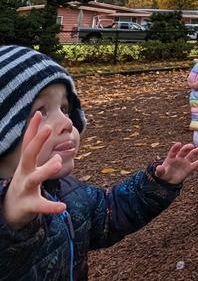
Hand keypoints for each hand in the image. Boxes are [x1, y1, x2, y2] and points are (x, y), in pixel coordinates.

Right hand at [2, 112, 67, 228]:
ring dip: (46, 170)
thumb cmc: (24, 181)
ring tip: (59, 162)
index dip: (33, 128)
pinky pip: (41, 205)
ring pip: (34, 179)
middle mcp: (24, 173)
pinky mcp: (29, 205)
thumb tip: (49, 137)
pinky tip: (62, 207)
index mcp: (26, 164)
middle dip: (38, 142)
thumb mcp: (30, 165)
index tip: (38, 113)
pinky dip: (51, 207)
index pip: (28, 143)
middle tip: (49, 128)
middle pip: (29, 155)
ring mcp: (25, 189)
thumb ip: (36, 149)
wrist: (10, 210)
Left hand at [155, 143, 197, 184]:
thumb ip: (160, 170)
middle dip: (188, 147)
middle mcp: (179, 157)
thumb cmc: (163, 175)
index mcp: (171, 157)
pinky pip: (197, 164)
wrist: (168, 181)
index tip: (179, 144)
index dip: (175, 147)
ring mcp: (185, 162)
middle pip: (184, 150)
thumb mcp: (160, 174)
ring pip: (192, 154)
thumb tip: (158, 168)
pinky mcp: (190, 168)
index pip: (173, 151)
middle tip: (192, 146)